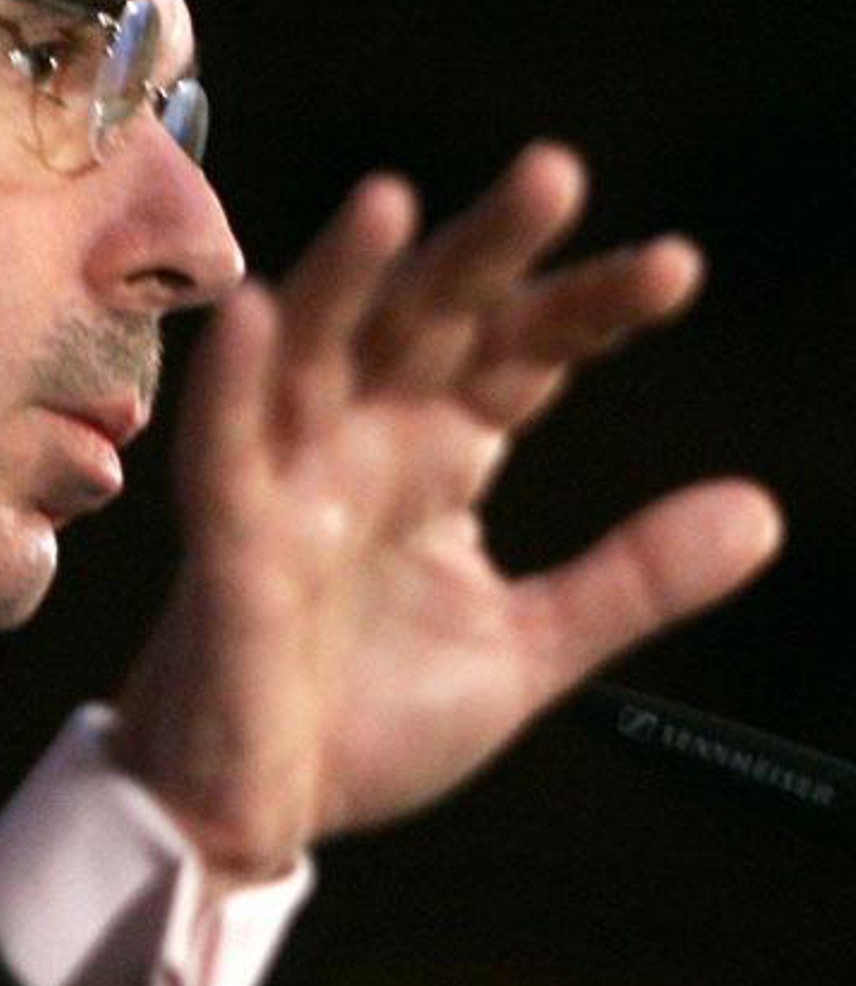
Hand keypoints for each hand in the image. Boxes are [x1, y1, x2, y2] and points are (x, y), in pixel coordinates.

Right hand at [115, 141, 783, 877]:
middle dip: (483, 253)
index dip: (586, 308)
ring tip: (393, 201)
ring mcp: (289, 486)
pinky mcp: (228, 544)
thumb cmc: (364, 720)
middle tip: (554, 174)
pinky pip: (224, 453)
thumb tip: (762, 508)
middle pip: (425, 324)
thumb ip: (632, 578)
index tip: (674, 270)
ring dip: (345, 280)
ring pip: (315, 357)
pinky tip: (255, 314)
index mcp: (436, 462)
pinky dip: (233, 384)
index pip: (517, 356)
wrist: (257, 811)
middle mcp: (363, 449)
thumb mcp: (526, 648)